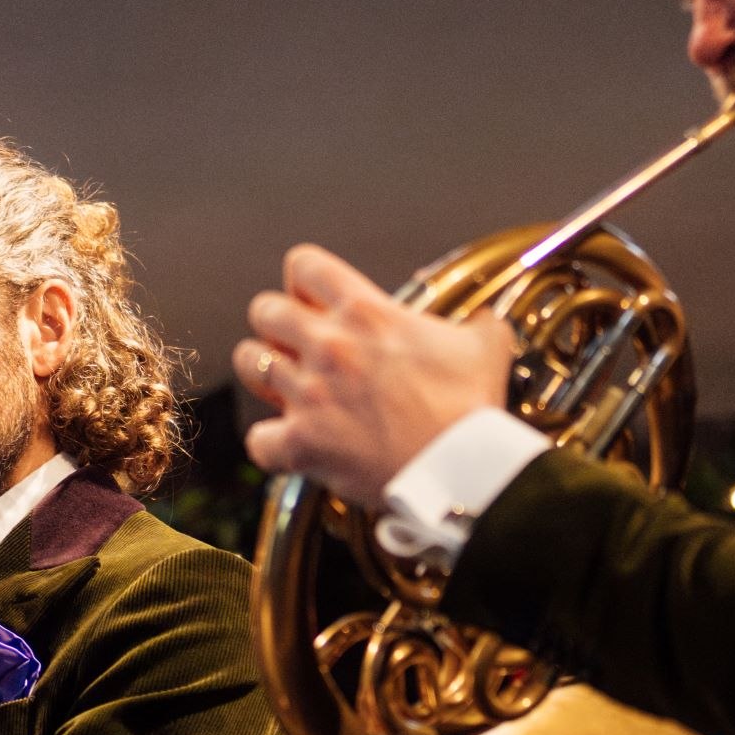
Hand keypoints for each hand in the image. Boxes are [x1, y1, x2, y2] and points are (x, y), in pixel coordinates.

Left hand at [235, 246, 518, 505]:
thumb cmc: (471, 408)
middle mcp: (329, 346)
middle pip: (264, 309)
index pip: (304, 265)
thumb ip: (476, 325)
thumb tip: (484, 323)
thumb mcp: (485, 346)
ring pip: (249, 362)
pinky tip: (293, 444)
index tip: (316, 299)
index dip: (305, 280)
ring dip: (265, 372)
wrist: (462, 469)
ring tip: (286, 385)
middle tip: (298, 345)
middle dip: (278, 324)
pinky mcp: (301, 442)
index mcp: (367, 313)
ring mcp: (310, 394)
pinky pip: (258, 438)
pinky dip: (272, 444)